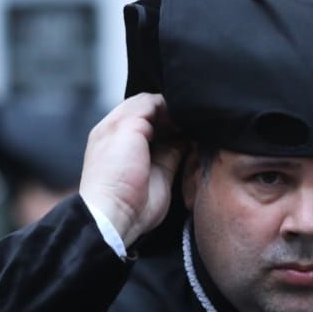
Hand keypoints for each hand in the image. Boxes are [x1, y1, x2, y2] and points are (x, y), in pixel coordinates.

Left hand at [78, 93, 186, 247]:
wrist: (119, 211)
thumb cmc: (113, 170)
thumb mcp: (124, 126)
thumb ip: (144, 108)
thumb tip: (164, 102)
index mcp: (115, 125)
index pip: (142, 103)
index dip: (160, 100)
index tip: (177, 99)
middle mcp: (132, 138)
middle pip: (159, 116)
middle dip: (174, 112)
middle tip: (189, 111)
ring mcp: (150, 154)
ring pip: (172, 131)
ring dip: (184, 126)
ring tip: (195, 121)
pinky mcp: (166, 170)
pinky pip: (182, 150)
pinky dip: (191, 143)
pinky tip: (198, 135)